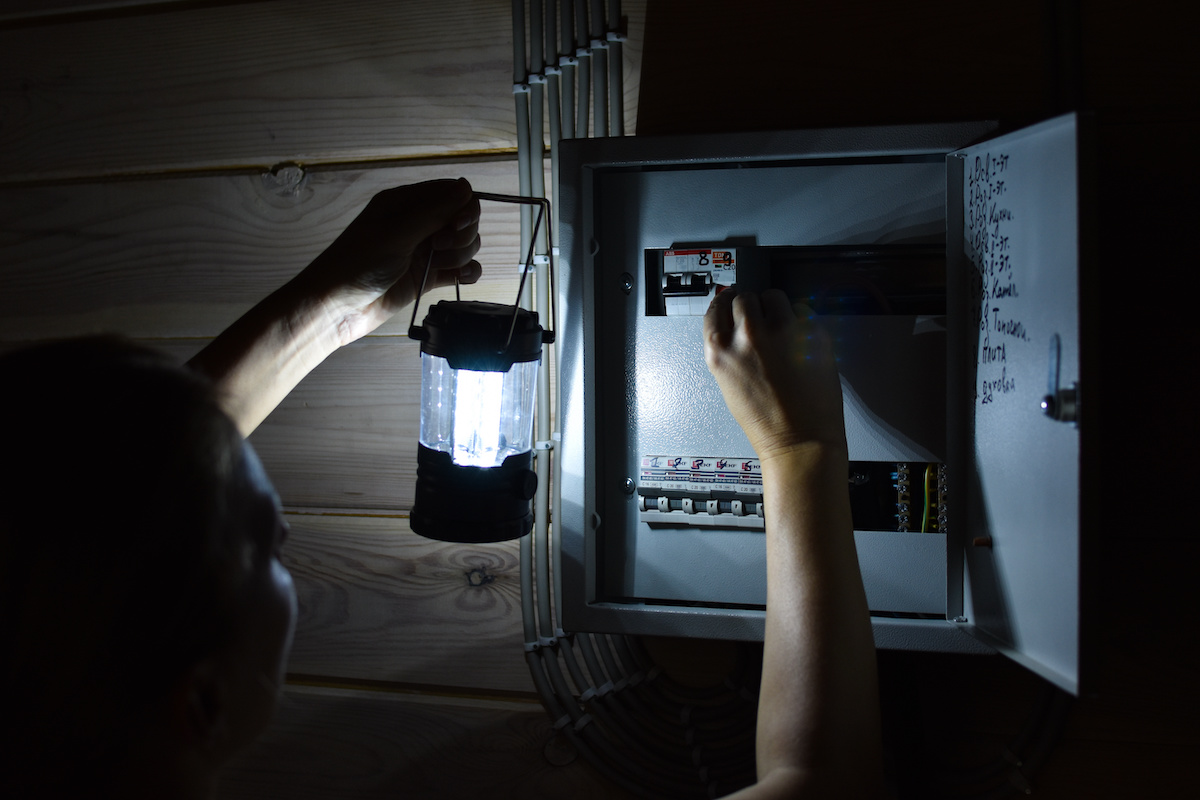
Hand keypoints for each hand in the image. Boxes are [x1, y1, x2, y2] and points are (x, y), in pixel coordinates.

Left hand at [292, 178, 482, 343]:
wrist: (338, 308)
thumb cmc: (356, 264)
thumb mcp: (395, 233)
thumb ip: (434, 211)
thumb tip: (466, 186)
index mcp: (406, 203)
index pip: (453, 193)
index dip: (464, 208)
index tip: (455, 225)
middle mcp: (419, 223)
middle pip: (464, 219)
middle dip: (461, 234)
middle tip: (437, 247)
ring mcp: (425, 250)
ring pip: (466, 244)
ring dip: (461, 255)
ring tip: (436, 265)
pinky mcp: (429, 276)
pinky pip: (462, 269)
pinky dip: (466, 273)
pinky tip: (457, 278)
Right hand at [703, 288, 845, 462]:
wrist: (799, 439)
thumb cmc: (765, 420)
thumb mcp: (728, 382)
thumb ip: (727, 348)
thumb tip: (732, 321)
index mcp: (720, 349)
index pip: (716, 308)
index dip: (724, 302)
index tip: (730, 299)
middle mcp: (748, 335)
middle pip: (744, 297)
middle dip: (751, 306)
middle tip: (760, 321)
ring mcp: (781, 330)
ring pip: (773, 295)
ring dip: (775, 306)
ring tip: (781, 327)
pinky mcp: (811, 332)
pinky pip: (802, 309)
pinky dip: (800, 320)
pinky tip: (799, 340)